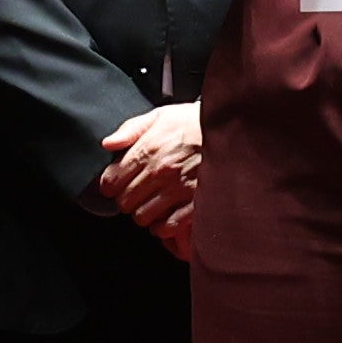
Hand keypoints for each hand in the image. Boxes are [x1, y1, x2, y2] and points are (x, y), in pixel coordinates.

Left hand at [94, 102, 202, 247]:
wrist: (234, 132)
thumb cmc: (196, 123)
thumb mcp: (162, 116)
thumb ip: (131, 129)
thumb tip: (108, 144)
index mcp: (149, 149)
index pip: (111, 181)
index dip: (111, 185)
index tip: (117, 184)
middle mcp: (161, 171)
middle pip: (125, 202)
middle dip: (127, 200)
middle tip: (136, 194)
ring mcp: (179, 189)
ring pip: (142, 217)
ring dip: (143, 213)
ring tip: (152, 204)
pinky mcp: (196, 204)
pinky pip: (167, 227)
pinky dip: (163, 226)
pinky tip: (166, 215)